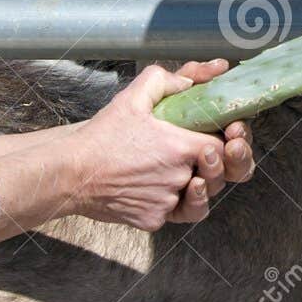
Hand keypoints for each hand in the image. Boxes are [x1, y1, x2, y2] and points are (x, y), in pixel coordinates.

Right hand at [65, 60, 253, 230]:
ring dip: (200, 186)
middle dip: (220, 165)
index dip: (232, 141)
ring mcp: (167, 202)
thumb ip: (166, 81)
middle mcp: (180, 178)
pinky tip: (165, 188)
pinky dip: (175, 203)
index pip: (225, 147)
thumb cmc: (101, 136)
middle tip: (210, 154)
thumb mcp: (133, 97)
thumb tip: (190, 81)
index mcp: (182, 147)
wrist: (70, 173)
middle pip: (219, 175)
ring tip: (189, 173)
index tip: (229, 134)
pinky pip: (176, 213)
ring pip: (201, 199)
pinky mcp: (153, 220)